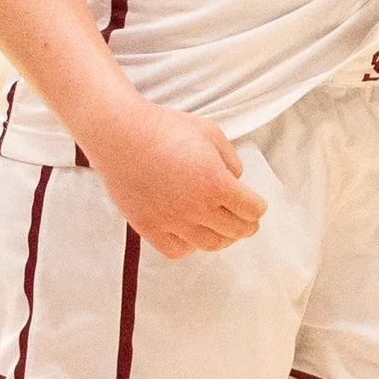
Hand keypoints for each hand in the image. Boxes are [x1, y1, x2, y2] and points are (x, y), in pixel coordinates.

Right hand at [84, 93, 267, 259]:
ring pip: (209, 244)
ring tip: (223, 230)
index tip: (256, 205)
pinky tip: (191, 234)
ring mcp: (171, 221)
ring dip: (223, 239)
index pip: (251, 209)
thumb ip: (230, 159)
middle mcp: (196, 207)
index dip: (257, 207)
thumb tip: (235, 178)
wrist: (120, 133)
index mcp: (216, 183)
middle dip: (247, 226)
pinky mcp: (148, 227)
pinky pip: (176, 251)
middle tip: (247, 222)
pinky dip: (189, 246)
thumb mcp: (210, 132)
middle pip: (235, 231)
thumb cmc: (164, 127)